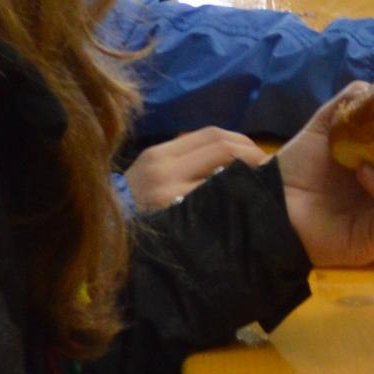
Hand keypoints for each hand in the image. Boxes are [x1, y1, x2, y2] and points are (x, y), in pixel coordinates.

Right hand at [126, 126, 267, 214]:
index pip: (211, 134)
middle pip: (222, 147)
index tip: (258, 154)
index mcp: (159, 155)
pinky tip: (245, 209)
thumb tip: (226, 160)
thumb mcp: (149, 177)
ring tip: (261, 187)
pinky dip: (234, 200)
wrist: (105, 238)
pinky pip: (214, 202)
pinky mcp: (175, 217)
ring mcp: (168, 192)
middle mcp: (163, 168)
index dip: (242, 141)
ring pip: (223, 172)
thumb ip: (180, 164)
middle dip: (252, 155)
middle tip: (269, 170)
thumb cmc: (130, 210)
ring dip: (249, 178)